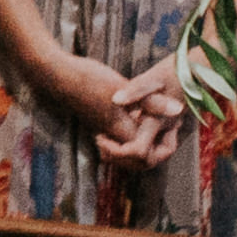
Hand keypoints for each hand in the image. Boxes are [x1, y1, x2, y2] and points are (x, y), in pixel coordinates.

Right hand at [76, 51, 187, 167]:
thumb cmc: (88, 80)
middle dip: (156, 152)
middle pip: (138, 161)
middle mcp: (113, 135)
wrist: (57, 75)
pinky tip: (140, 113)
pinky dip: (134, 131)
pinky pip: (122, 137)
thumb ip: (152, 102)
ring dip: (146, 142)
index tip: (171, 128)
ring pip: (130, 150)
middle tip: (168, 131)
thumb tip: (179, 110)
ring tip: (158, 124)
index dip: (164, 148)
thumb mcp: (124, 88)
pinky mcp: (101, 120)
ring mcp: (105, 129)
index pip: (147, 157)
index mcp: (121, 131)